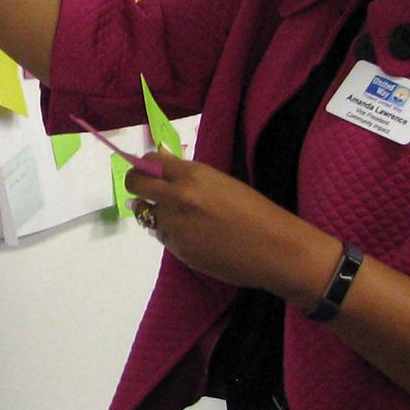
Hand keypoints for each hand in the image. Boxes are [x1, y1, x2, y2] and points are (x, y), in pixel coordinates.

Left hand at [123, 151, 338, 304]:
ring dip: (157, 214)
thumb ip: (189, 174)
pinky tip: (197, 237)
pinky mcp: (177, 250)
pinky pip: (163, 237)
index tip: (148, 171)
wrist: (274, 249)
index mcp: (193, 175)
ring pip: (147, 215)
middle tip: (144, 191)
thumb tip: (161, 158)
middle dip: (136, 185)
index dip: (146, 166)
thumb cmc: (256, 212)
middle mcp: (177, 197)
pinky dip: (172, 235)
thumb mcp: (222, 183)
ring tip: (185, 220)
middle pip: (135, 184)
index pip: (150, 162)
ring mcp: (175, 225)